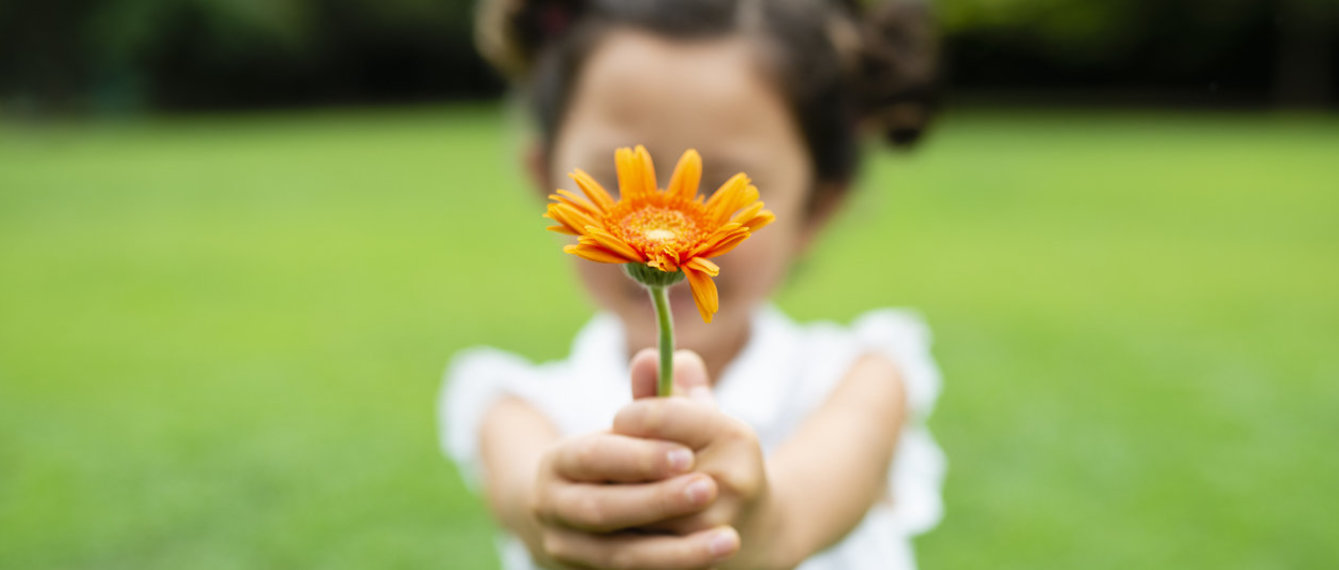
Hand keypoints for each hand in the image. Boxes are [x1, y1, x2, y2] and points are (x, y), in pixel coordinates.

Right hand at [526, 396, 741, 566]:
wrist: (609, 518)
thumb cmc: (635, 460)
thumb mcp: (645, 427)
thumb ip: (656, 396)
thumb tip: (664, 357)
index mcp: (558, 463)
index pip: (592, 456)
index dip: (637, 456)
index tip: (686, 453)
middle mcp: (552, 510)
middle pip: (600, 509)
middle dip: (656, 500)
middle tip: (708, 489)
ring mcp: (569, 552)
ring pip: (619, 556)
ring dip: (675, 551)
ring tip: (728, 538)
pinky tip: (714, 560)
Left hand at [615, 350, 777, 568]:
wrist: (758, 533)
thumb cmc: (716, 461)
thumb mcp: (700, 419)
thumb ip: (667, 387)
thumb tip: (644, 357)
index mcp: (734, 437)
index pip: (660, 415)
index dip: (630, 416)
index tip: (621, 419)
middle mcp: (731, 482)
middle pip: (645, 463)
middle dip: (620, 460)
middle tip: (606, 459)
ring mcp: (714, 528)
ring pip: (637, 508)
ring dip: (612, 497)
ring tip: (602, 488)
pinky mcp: (697, 561)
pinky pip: (639, 543)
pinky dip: (620, 531)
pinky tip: (613, 522)